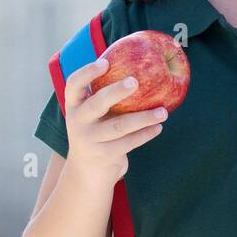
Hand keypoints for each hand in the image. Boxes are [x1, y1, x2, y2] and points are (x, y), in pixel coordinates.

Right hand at [62, 57, 167, 186]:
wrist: (87, 174)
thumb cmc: (96, 134)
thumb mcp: (93, 116)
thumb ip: (105, 97)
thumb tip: (135, 67)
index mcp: (74, 106)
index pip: (73, 85)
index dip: (87, 72)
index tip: (105, 62)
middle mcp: (78, 121)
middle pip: (97, 103)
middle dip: (116, 91)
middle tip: (135, 81)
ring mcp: (90, 140)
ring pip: (119, 125)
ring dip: (144, 117)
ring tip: (163, 111)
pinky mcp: (105, 155)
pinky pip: (129, 142)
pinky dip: (145, 134)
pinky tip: (158, 127)